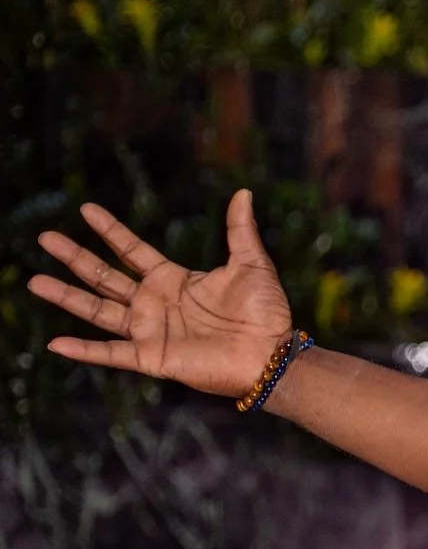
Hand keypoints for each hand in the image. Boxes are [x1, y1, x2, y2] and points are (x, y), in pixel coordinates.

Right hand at [29, 191, 293, 398]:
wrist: (271, 354)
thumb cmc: (265, 312)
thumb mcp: (251, 264)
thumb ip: (240, 230)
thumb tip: (243, 192)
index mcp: (173, 280)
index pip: (132, 250)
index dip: (110, 230)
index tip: (86, 209)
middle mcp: (155, 303)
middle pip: (104, 276)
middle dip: (75, 257)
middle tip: (45, 237)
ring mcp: (150, 330)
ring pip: (98, 310)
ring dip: (66, 297)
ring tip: (35, 281)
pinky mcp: (152, 356)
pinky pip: (111, 353)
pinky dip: (84, 351)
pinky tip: (56, 344)